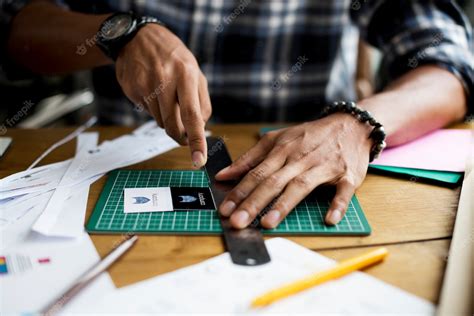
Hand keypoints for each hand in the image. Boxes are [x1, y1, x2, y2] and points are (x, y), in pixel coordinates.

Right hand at [115, 24, 210, 166]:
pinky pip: (147, 113)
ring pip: (160, 122)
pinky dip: (153, 109)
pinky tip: (153, 92)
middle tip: (185, 134)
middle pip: (173, 125)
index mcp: (186, 75)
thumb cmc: (174, 58)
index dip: (197, 141)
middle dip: (180, 135)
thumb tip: (200, 129)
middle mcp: (164, 80)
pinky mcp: (132, 90)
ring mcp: (146, 85)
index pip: (193, 116)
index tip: (199, 161)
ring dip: (167, 118)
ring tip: (166, 97)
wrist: (138, 37)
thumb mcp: (196, 73)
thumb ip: (202, 102)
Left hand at [215, 113, 372, 228]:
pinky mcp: (348, 176)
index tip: (225, 209)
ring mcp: (324, 167)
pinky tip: (329, 219)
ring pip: (301, 185)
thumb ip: (251, 158)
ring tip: (267, 223)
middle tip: (237, 221)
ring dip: (284, 204)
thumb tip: (223, 175)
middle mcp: (300, 158)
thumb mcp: (278, 139)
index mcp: (282, 150)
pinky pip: (342, 191)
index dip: (239, 191)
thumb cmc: (310, 136)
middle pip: (273, 181)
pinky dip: (337, 204)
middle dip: (253, 202)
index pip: (256, 173)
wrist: (350, 125)